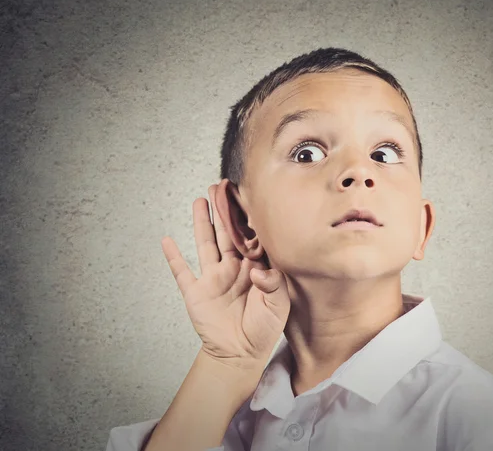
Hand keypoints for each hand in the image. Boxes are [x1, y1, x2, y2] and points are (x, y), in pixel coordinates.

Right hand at [160, 182, 290, 370]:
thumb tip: (256, 268)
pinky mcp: (196, 292)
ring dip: (202, 223)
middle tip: (220, 186)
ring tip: (200, 200)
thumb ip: (273, 283)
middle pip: (227, 233)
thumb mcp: (278, 305)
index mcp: (255, 268)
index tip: (247, 196)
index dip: (249, 218)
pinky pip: (182, 272)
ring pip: (206, 243)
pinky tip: (166, 241)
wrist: (241, 353)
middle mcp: (233, 267)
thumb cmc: (263, 329)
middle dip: (224, 210)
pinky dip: (173, 257)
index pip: (252, 237)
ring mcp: (213, 278)